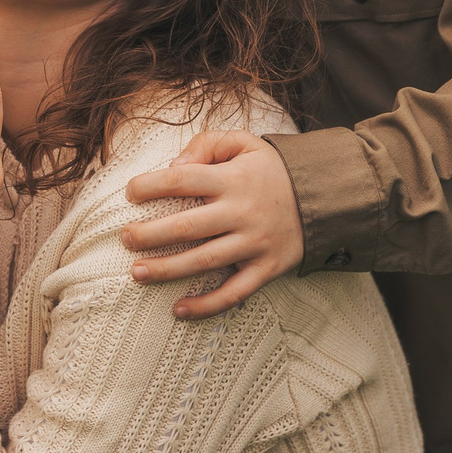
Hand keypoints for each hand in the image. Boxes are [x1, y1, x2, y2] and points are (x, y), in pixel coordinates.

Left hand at [120, 131, 304, 319]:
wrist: (326, 196)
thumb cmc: (274, 169)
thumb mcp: (245, 143)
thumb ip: (207, 145)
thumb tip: (174, 165)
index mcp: (232, 179)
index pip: (181, 180)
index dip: (150, 186)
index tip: (130, 193)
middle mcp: (241, 212)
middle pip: (186, 226)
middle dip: (149, 234)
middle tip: (125, 238)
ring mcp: (254, 243)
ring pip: (204, 261)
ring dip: (167, 270)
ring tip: (137, 273)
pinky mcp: (266, 268)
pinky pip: (234, 292)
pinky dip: (207, 305)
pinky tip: (179, 309)